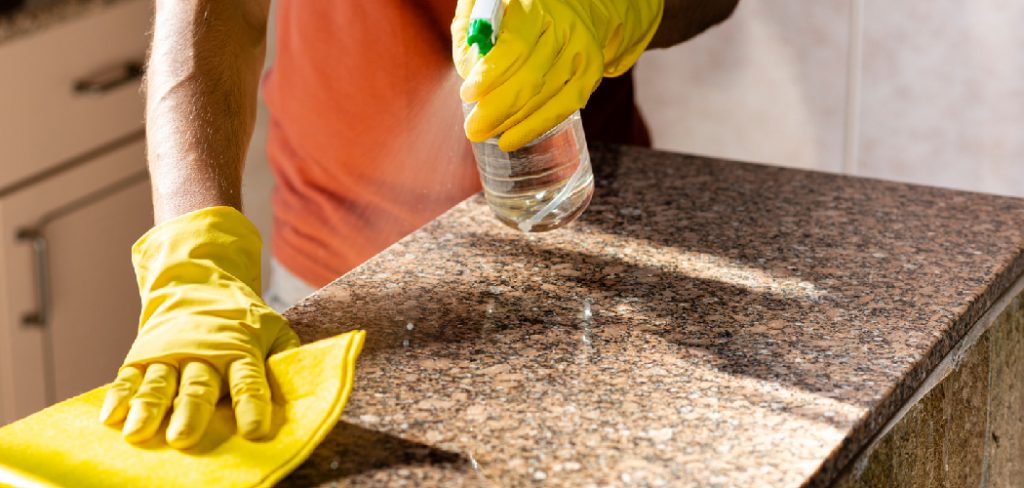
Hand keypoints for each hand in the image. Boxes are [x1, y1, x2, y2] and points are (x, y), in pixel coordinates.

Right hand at [98, 206, 299, 448]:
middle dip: (192, 412)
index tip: (254, 431)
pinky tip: (110, 418)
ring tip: (138, 434)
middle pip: (199, 386)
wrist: (198, 281)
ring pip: (159, 383)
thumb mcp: (272, 328)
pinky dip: (119, 397)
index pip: (248, 380)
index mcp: (240, 348)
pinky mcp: (142, 356)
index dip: (252, 405)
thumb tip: (303, 384)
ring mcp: (170, 353)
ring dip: (148, 408)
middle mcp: (204, 352)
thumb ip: (286, 356)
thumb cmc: (242, 318)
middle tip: (184, 438)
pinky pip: (128, 378)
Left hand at [452, 0, 663, 150]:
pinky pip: (565, 105)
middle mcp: (562, 25)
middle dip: (498, 108)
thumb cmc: (516, 10)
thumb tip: (470, 69)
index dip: (491, 75)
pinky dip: (537, 126)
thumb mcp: (484, 7)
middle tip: (473, 127)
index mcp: (532, 6)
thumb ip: (470, 32)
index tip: (468, 94)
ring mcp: (580, 49)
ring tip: (486, 133)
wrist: (572, 4)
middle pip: (531, 77)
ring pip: (547, 96)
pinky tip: (513, 138)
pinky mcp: (591, 70)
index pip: (514, 46)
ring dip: (514, 122)